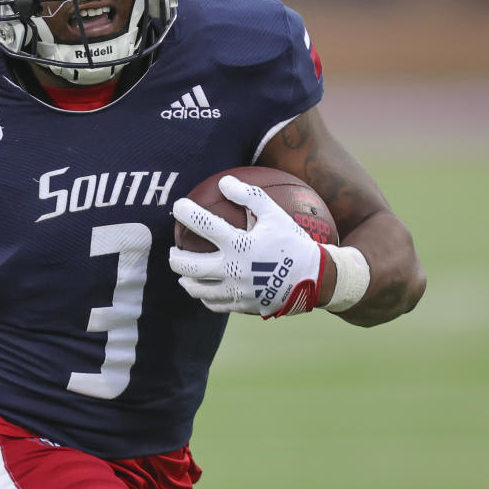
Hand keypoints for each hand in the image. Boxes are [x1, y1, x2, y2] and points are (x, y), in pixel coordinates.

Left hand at [169, 174, 325, 317]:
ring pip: (196, 288)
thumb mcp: (275, 214)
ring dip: (185, 279)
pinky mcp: (241, 306)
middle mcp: (232, 269)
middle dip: (174, 256)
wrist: (316, 279)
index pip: (203, 225)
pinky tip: (204, 289)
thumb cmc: (294, 243)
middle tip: (173, 249)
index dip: (186, 212)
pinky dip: (204, 296)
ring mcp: (235, 290)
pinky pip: (214, 304)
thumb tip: (225, 182)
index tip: (178, 207)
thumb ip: (250, 196)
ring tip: (183, 273)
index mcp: (239, 245)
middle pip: (188, 265)